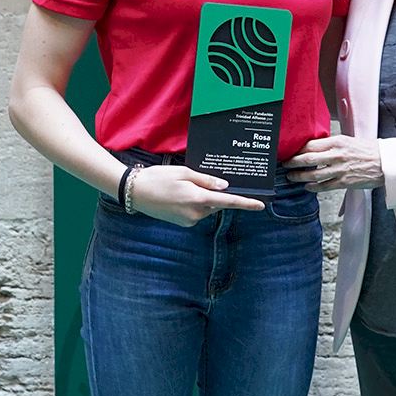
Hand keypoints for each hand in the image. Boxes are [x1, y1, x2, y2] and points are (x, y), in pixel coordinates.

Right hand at [127, 165, 264, 226]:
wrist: (135, 192)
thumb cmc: (158, 178)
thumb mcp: (183, 172)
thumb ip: (206, 180)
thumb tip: (224, 186)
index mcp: (197, 199)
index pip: (228, 202)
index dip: (246, 203)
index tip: (260, 205)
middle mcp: (195, 213)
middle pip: (216, 203)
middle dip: (214, 193)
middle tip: (197, 179)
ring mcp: (188, 220)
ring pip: (206, 208)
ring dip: (202, 198)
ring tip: (183, 185)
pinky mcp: (182, 223)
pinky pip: (196, 212)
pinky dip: (194, 203)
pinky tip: (179, 194)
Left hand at [285, 135, 383, 192]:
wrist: (385, 163)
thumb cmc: (368, 150)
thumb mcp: (348, 140)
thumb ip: (332, 143)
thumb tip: (314, 146)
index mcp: (337, 142)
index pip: (310, 145)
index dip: (297, 149)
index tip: (289, 152)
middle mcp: (336, 155)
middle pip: (307, 159)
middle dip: (293, 163)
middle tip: (285, 164)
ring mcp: (339, 170)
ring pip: (313, 175)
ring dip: (299, 177)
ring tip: (291, 177)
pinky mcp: (344, 182)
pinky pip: (324, 186)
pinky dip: (313, 187)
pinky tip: (307, 187)